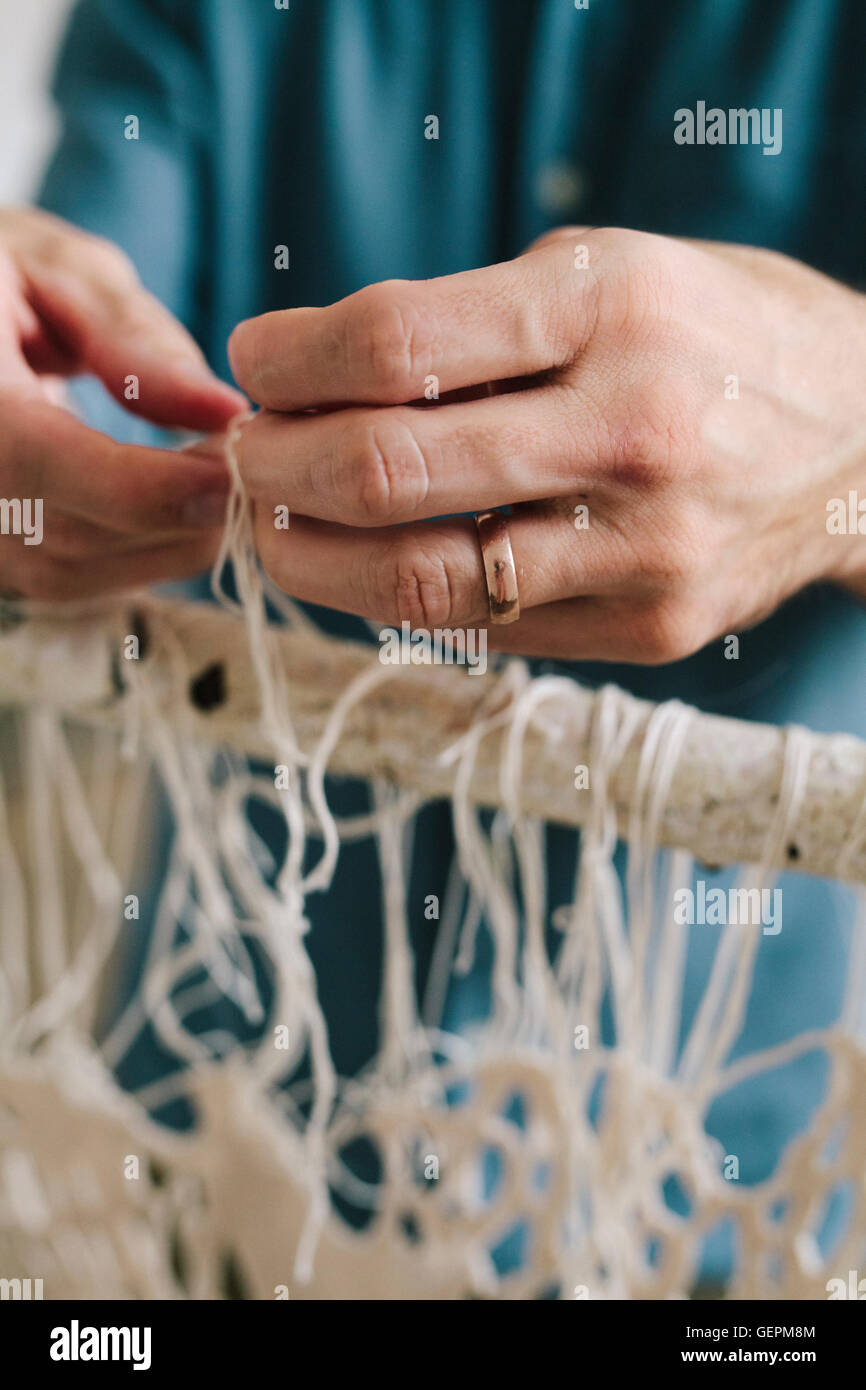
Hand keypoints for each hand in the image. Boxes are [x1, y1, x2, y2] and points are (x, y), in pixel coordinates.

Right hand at [0, 207, 244, 600]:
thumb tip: (225, 410)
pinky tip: (177, 505)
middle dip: (176, 513)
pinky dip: (133, 552)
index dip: (156, 483)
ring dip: (163, 541)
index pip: (48, 463)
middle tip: (248, 462)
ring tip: (218, 477)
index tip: (240, 465)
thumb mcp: (57, 270)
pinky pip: (62, 579)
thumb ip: (134, 341)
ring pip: (70, 574)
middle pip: (69, 536)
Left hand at [227, 227, 865, 661]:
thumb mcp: (608, 273)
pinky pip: (485, 629)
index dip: (292, 359)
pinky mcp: (652, 628)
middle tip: (244, 456)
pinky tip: (365, 565)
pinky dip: (396, 599)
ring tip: (275, 528)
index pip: (398, 344)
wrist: (862, 438)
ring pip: (422, 582)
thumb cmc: (713, 334)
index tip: (254, 362)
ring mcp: (647, 547)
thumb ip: (471, 323)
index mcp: (615, 310)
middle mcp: (634, 432)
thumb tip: (313, 382)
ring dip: (312, 558)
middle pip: (391, 471)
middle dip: (276, 467)